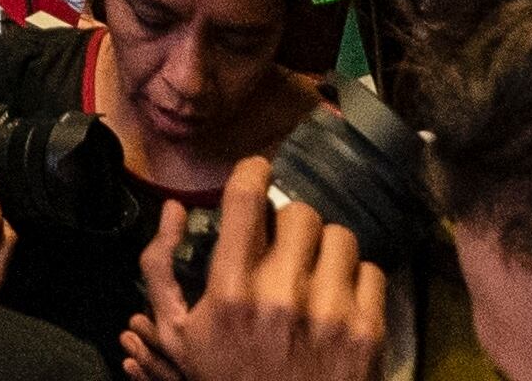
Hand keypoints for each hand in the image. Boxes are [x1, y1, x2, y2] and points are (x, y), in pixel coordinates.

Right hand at [122, 155, 386, 380]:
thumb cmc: (224, 379)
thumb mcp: (176, 333)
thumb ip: (160, 266)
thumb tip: (177, 208)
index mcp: (230, 290)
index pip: (247, 196)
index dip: (253, 171)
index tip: (258, 172)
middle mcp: (281, 294)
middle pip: (300, 212)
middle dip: (290, 224)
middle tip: (285, 246)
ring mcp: (330, 313)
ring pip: (340, 236)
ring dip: (325, 250)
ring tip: (314, 273)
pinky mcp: (367, 332)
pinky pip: (371, 271)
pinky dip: (356, 281)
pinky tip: (338, 301)